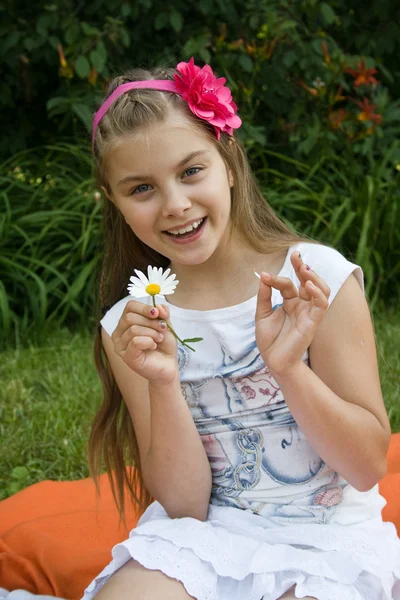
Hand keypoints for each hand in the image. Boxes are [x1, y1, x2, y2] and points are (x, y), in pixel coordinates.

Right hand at [111, 300, 178, 384]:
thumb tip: (158, 306)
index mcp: (126, 323)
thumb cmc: (164, 345)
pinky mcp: (126, 357)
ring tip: (159, 339)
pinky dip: (149, 342)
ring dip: (152, 333)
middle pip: (129, 317)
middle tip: (162, 328)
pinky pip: (135, 341)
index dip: (144, 307)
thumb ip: (163, 314)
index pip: (129, 307)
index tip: (157, 313)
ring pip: (133, 329)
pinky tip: (153, 347)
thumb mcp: (166, 325)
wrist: (168, 366)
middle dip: (150, 322)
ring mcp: (120, 346)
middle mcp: (119, 333)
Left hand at [255, 251, 330, 377]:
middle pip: (309, 281)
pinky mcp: (313, 322)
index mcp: (291, 302)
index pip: (288, 284)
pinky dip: (317, 293)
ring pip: (321, 290)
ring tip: (304, 268)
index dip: (277, 278)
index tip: (265, 275)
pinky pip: (321, 305)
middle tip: (295, 254)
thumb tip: (263, 276)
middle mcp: (303, 305)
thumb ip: (264, 296)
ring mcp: (309, 313)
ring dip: (314, 277)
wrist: (274, 362)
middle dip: (303, 266)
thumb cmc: (270, 341)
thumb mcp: (262, 315)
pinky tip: (307, 285)